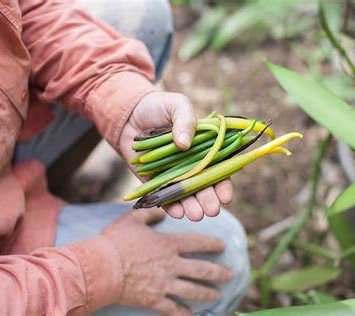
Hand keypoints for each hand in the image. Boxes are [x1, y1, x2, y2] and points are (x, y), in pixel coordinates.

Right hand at [101, 208, 231, 315]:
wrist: (101, 267)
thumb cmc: (116, 241)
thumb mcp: (133, 220)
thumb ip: (149, 214)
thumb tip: (161, 214)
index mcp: (168, 244)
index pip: (198, 243)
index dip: (212, 244)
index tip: (223, 247)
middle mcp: (172, 264)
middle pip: (202, 270)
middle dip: (219, 272)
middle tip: (230, 275)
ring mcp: (164, 284)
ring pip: (193, 290)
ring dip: (208, 293)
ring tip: (217, 295)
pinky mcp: (154, 299)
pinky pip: (174, 309)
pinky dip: (184, 314)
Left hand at [119, 92, 233, 220]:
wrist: (129, 114)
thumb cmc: (158, 107)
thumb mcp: (176, 105)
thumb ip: (184, 120)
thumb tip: (184, 144)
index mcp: (204, 149)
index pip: (219, 170)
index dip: (224, 184)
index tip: (225, 196)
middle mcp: (191, 165)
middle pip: (204, 187)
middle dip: (209, 201)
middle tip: (211, 210)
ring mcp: (173, 175)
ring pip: (186, 196)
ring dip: (192, 207)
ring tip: (195, 215)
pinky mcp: (154, 181)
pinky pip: (163, 197)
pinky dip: (170, 206)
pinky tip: (177, 213)